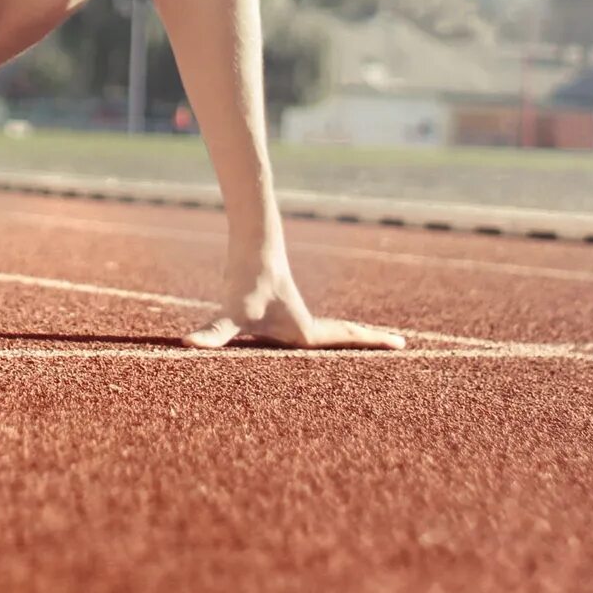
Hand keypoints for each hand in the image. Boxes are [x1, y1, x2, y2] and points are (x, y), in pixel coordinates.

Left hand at [185, 252, 403, 350]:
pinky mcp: (283, 310)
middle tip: (402, 347)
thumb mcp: (229, 315)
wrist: (248, 245)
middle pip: (346, 338)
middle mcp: (304, 326)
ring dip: (354, 339)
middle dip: (370, 345)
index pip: (346, 342)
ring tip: (373, 345)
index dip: (373, 344)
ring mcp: (296, 317)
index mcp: (303, 333)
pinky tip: (323, 343)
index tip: (404, 345)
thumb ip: (211, 334)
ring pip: (334, 333)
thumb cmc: (242, 282)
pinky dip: (333, 335)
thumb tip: (187, 345)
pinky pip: (316, 329)